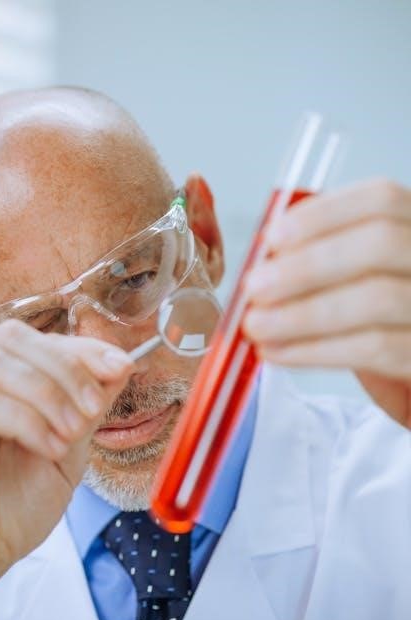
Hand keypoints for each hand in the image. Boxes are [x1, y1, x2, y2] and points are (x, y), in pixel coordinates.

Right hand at [0, 320, 132, 619]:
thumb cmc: (11, 508)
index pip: (37, 339)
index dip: (83, 348)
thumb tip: (119, 365)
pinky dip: (26, 421)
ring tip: (72, 431)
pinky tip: (50, 447)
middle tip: (94, 407)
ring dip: (47, 392)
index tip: (121, 366)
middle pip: (12, 338)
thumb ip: (87, 409)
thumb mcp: (67, 451)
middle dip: (67, 367)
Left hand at [242, 179, 410, 428]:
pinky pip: (374, 349)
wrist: (410, 387)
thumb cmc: (379, 328)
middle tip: (255, 287)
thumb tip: (265, 259)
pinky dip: (315, 350)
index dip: (322, 216)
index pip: (381, 201)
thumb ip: (321, 263)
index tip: (272, 238)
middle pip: (380, 243)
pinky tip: (278, 352)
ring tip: (256, 325)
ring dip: (303, 313)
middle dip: (307, 265)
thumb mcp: (354, 284)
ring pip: (376, 299)